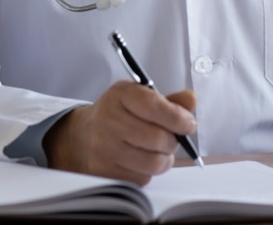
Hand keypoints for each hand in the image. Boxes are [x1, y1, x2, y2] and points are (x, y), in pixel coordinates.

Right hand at [44, 80, 197, 184]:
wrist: (82, 135)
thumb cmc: (119, 114)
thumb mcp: (141, 98)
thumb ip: (169, 101)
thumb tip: (191, 100)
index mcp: (121, 94)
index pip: (154, 106)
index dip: (178, 117)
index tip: (188, 124)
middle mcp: (108, 119)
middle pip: (157, 138)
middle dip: (173, 141)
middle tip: (172, 139)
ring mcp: (102, 147)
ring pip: (152, 162)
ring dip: (163, 159)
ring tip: (158, 152)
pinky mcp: (102, 171)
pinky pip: (140, 178)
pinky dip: (147, 172)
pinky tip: (140, 161)